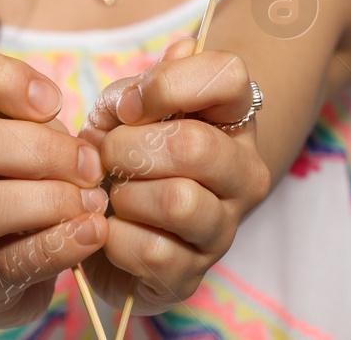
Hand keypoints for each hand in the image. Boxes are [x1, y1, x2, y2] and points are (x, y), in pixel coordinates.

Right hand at [0, 43, 108, 326]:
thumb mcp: (23, 129)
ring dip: (49, 200)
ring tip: (93, 202)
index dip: (1, 77)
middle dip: (39, 150)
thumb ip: (40, 120)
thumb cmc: (16, 173)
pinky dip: (57, 245)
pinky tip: (91, 233)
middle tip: (89, 164)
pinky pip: (7, 264)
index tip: (54, 100)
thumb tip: (78, 148)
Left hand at [79, 39, 270, 312]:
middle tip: (107, 154)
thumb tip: (135, 99)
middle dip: (129, 146)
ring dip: (125, 194)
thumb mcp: (124, 112)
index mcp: (234, 120)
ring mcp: (223, 229)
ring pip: (178, 202)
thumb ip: (130, 94)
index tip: (129, 105)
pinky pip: (152, 252)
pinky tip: (110, 229)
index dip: (167, 83)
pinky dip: (114, 238)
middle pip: (194, 145)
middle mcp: (243, 175)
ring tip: (112, 195)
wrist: (118, 228)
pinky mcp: (191, 275)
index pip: (228, 75)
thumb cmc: (127, 155)